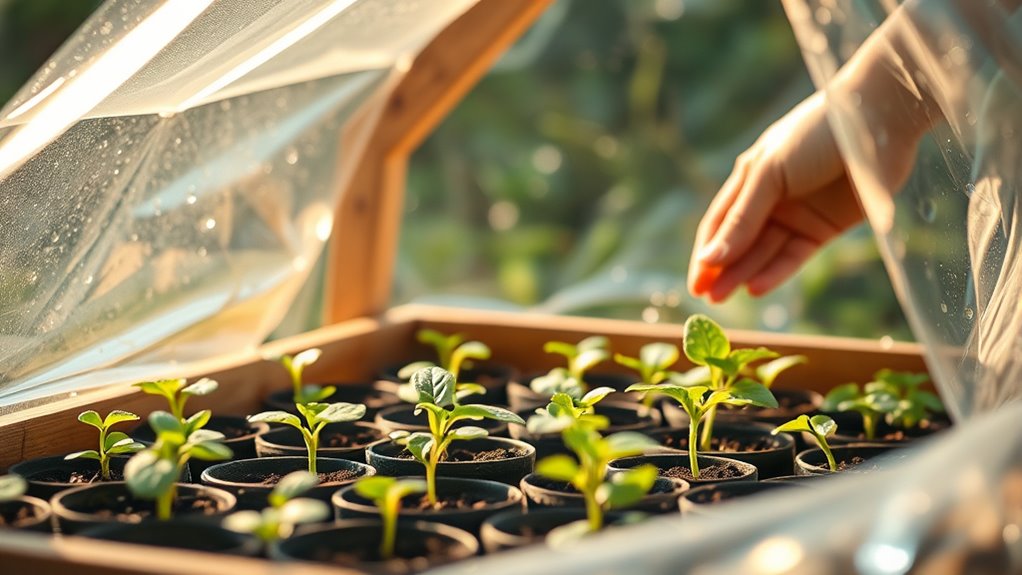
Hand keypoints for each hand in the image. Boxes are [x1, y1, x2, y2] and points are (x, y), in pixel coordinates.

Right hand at [688, 92, 863, 301]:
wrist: (876, 121)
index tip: (695, 283)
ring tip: (726, 298)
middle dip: (722, 270)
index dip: (706, 253)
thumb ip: (743, 219)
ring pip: (765, 252)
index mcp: (750, 178)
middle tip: (708, 298)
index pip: (720, 224)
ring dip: (745, 274)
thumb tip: (709, 258)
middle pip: (740, 242)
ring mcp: (797, 215)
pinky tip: (758, 287)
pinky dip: (777, 272)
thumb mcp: (770, 174)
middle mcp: (770, 199)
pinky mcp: (824, 228)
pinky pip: (794, 256)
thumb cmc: (815, 135)